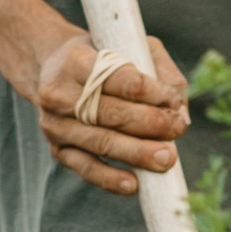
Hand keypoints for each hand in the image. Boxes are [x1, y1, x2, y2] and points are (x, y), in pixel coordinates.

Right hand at [29, 23, 193, 194]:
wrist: (50, 68)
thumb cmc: (101, 58)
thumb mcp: (129, 47)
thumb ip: (160, 72)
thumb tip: (180, 112)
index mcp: (75, 60)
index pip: (118, 77)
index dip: (151, 91)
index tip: (173, 101)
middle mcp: (59, 93)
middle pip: (109, 112)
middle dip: (148, 123)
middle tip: (177, 131)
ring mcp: (55, 124)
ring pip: (99, 142)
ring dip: (136, 153)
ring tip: (165, 159)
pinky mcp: (57, 148)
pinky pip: (85, 168)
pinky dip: (109, 178)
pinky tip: (133, 184)